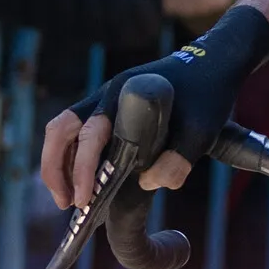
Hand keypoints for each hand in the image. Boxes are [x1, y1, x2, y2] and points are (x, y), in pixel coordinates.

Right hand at [39, 4, 268, 209]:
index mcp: (125, 96)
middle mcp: (108, 96)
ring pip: (65, 130)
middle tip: (65, 204)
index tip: (85, 200)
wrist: (213, 64)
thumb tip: (146, 185)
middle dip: (55, 168)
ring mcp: (106, 100)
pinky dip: (74, 157)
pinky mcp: (111, 108)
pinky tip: (88, 182)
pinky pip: (79, 133)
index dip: (82, 169)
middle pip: (61, 129)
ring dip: (60, 163)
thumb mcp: (202, 131)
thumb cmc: (207, 96)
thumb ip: (177, 161)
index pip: (90, 135)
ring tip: (70, 199)